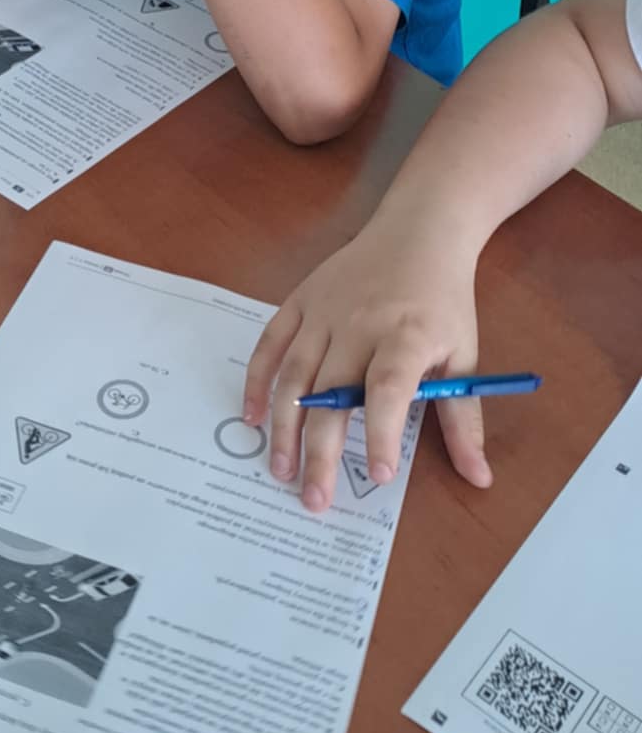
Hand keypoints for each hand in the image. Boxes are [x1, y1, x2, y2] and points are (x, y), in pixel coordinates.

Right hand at [242, 222, 490, 511]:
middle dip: (321, 451)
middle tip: (314, 500)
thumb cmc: (443, 301)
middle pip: (332, 393)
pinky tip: (253, 418)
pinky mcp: (300, 301)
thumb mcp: (464, 356)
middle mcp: (359, 322)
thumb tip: (479, 478)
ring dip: (283, 427)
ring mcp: (324, 311)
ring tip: (281, 470)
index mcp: (406, 335)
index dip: (380, 431)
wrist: (419, 231)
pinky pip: (270, 344)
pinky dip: (257, 381)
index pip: (389, 387)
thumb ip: (462, 420)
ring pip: (295, 376)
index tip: (378, 476)